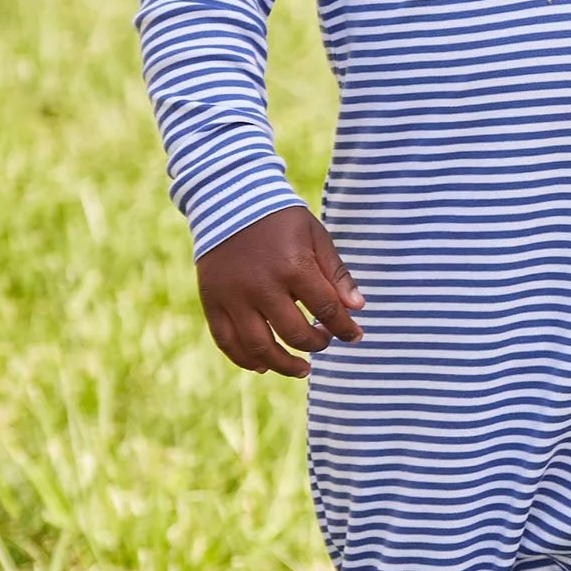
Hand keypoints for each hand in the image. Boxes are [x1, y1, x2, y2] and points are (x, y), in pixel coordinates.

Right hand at [195, 205, 363, 377]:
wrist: (229, 201)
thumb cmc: (281, 221)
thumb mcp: (316, 237)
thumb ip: (336, 275)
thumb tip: (358, 308)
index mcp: (294, 267)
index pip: (326, 310)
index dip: (344, 328)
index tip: (355, 336)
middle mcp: (262, 287)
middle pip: (294, 334)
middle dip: (316, 345)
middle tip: (325, 342)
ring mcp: (233, 297)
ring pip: (259, 347)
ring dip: (283, 364)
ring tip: (302, 369)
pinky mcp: (212, 302)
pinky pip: (226, 341)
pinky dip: (244, 359)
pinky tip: (263, 366)